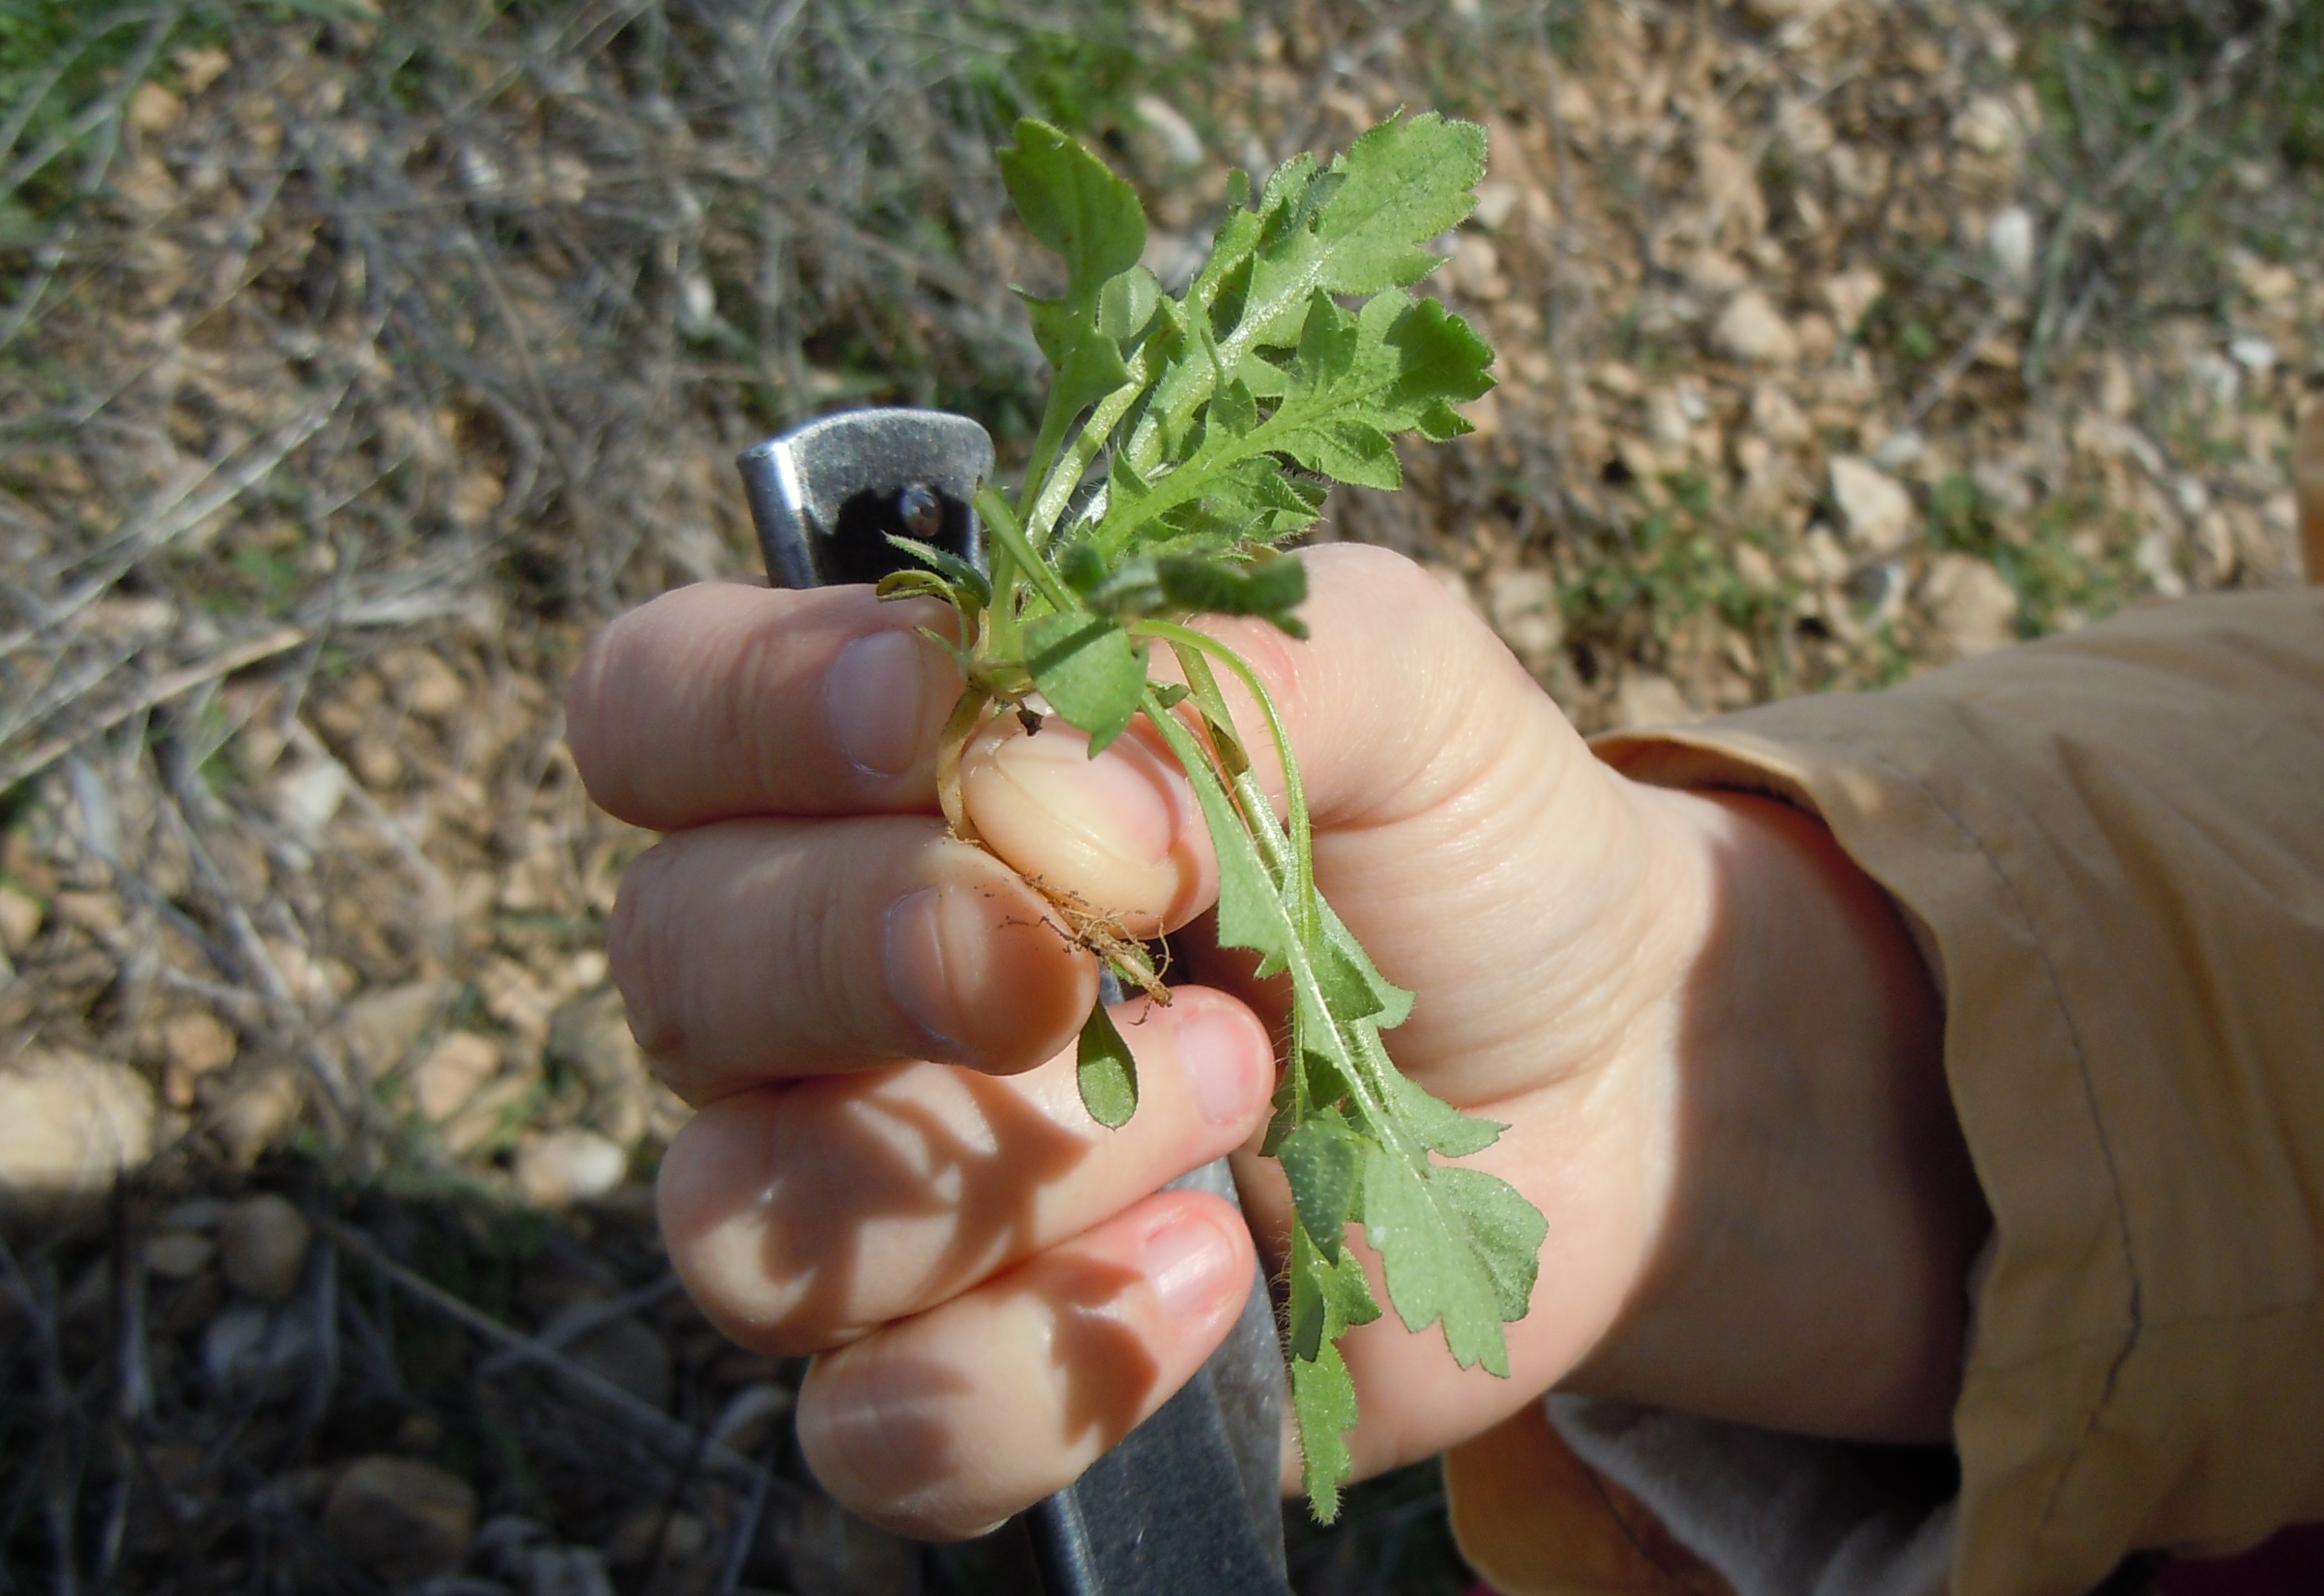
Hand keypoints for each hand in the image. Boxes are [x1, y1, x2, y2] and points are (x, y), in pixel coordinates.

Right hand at [567, 543, 1985, 1538]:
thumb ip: (1209, 658)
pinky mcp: (975, 1374)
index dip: (741, 711)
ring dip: (1022, 1160)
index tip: (919, 716)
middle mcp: (829, 980)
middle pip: (676, 965)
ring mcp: (882, 1190)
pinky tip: (1212, 1277)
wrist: (1607, 1079)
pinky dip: (1043, 1367)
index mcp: (884, 767)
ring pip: (754, 1215)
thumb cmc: (1461, 847)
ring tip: (1244, 1089)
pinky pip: (882, 1426)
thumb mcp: (1395, 675)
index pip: (659, 711)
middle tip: (1113, 956)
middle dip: (885, 948)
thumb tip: (1029, 783)